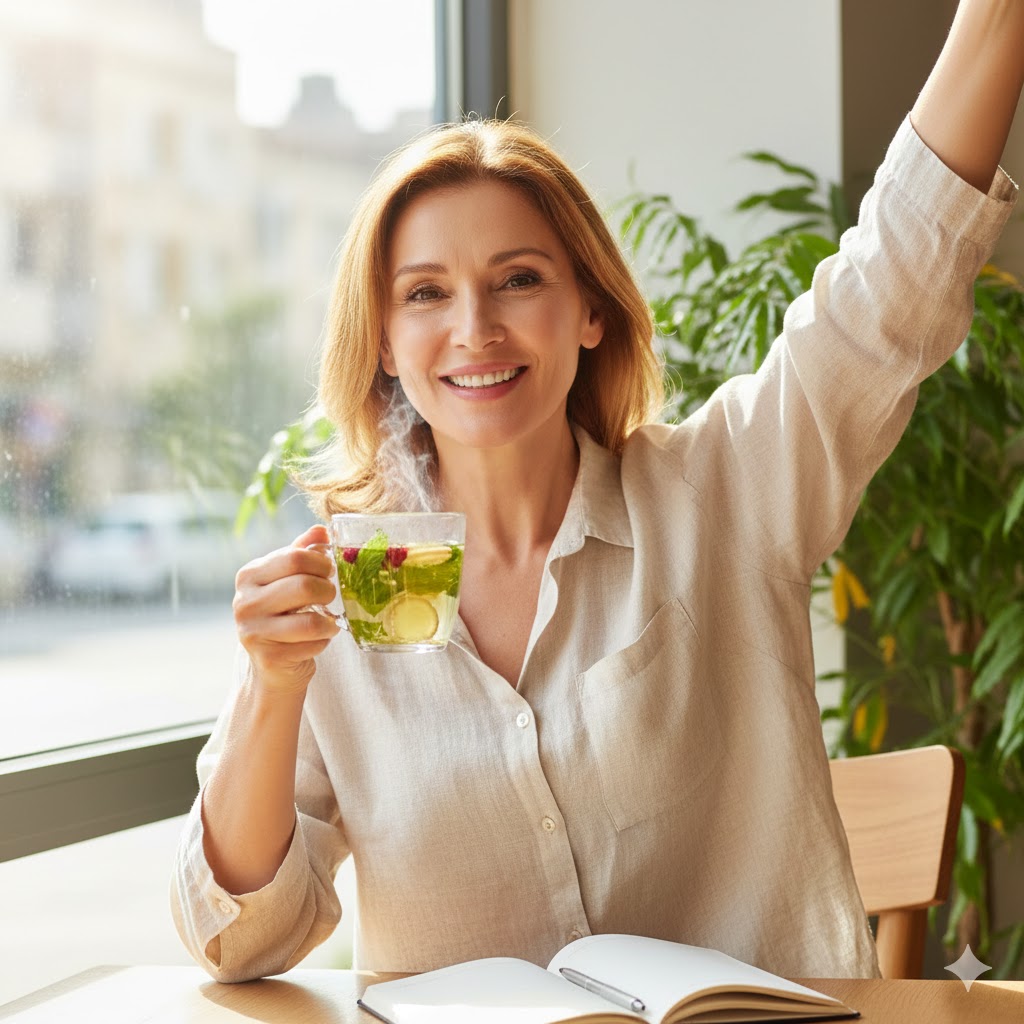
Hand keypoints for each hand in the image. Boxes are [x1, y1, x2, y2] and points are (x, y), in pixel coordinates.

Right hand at [233, 524, 340, 695]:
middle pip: (304, 586)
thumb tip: (322, 530)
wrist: (272, 664)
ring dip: (330, 621)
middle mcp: (244, 602)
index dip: (321, 563)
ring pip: (310, 621)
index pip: (295, 557)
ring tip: (330, 621)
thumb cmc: (283, 613)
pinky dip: (323, 642)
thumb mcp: (287, 578)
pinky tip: (317, 640)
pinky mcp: (268, 658)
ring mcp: (253, 632)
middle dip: (328, 591)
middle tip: (330, 596)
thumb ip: (302, 552)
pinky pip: (312, 645)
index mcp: (249, 575)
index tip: (328, 571)